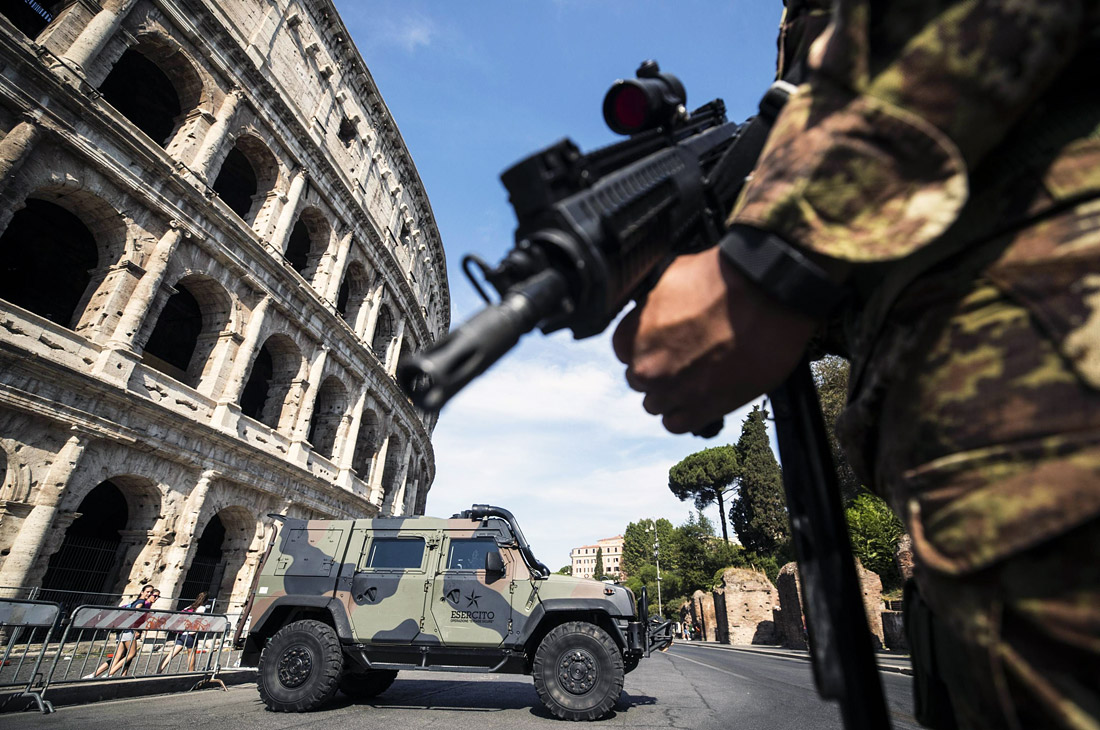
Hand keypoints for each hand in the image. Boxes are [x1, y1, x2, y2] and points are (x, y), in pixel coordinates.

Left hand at [612, 246, 817, 433]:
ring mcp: (675, 391)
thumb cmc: (725, 280)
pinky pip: (677, 424)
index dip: (646, 347)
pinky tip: (700, 396)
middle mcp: (649, 367)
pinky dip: (687, 413)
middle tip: (687, 358)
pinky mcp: (705, 409)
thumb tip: (651, 316)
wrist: (769, 295)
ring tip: (698, 376)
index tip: (663, 344)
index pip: (622, 352)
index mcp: (633, 334)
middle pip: (641, 379)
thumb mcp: (670, 279)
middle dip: (660, 371)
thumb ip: (652, 309)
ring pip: (657, 404)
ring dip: (672, 394)